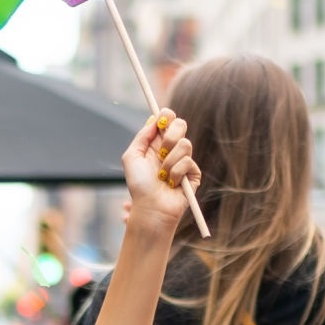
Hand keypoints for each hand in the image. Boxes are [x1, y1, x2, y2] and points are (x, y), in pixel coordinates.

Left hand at [121, 113, 199, 234]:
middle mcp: (172, 149)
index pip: (168, 119)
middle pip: (181, 124)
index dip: (166, 116)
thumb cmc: (139, 186)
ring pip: (185, 144)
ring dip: (169, 161)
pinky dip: (175, 173)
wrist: (150, 208)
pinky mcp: (193, 173)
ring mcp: (184, 160)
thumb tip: (154, 120)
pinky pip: (188, 162)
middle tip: (161, 151)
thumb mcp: (131, 158)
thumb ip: (142, 137)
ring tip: (161, 176)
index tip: (161, 122)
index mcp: (157, 142)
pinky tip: (170, 184)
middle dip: (171, 135)